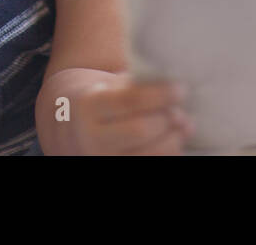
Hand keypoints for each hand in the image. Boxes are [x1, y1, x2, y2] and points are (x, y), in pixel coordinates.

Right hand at [53, 74, 192, 154]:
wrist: (70, 129)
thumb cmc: (103, 101)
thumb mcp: (110, 86)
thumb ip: (136, 85)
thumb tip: (174, 88)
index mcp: (89, 106)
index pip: (130, 100)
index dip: (160, 95)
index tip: (181, 89)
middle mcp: (90, 138)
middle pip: (140, 130)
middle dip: (167, 120)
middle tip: (182, 113)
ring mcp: (100, 160)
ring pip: (146, 155)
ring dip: (173, 141)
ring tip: (185, 127)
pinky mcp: (112, 171)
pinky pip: (147, 167)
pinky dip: (166, 155)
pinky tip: (174, 144)